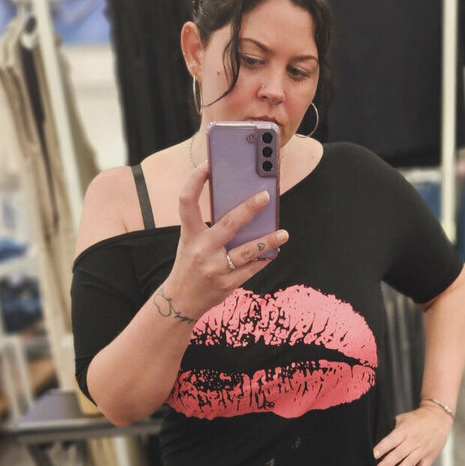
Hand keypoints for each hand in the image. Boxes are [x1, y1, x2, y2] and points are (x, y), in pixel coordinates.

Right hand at [164, 161, 289, 318]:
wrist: (181, 301)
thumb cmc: (190, 263)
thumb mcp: (191, 242)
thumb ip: (210, 226)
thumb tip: (242, 208)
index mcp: (189, 234)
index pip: (187, 201)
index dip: (195, 180)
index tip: (207, 164)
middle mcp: (201, 250)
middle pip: (228, 224)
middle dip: (249, 209)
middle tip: (266, 195)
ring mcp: (215, 269)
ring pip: (247, 252)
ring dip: (268, 241)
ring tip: (284, 234)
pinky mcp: (226, 285)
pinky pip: (251, 270)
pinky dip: (263, 261)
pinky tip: (273, 253)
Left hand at [373, 405, 452, 465]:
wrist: (439, 416)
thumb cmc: (418, 418)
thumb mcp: (404, 418)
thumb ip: (394, 431)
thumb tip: (383, 443)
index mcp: (405, 430)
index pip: (392, 440)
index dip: (383, 447)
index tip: (375, 455)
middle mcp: (414, 440)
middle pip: (399, 453)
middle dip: (387, 463)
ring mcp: (423, 449)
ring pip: (409, 463)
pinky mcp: (430, 456)